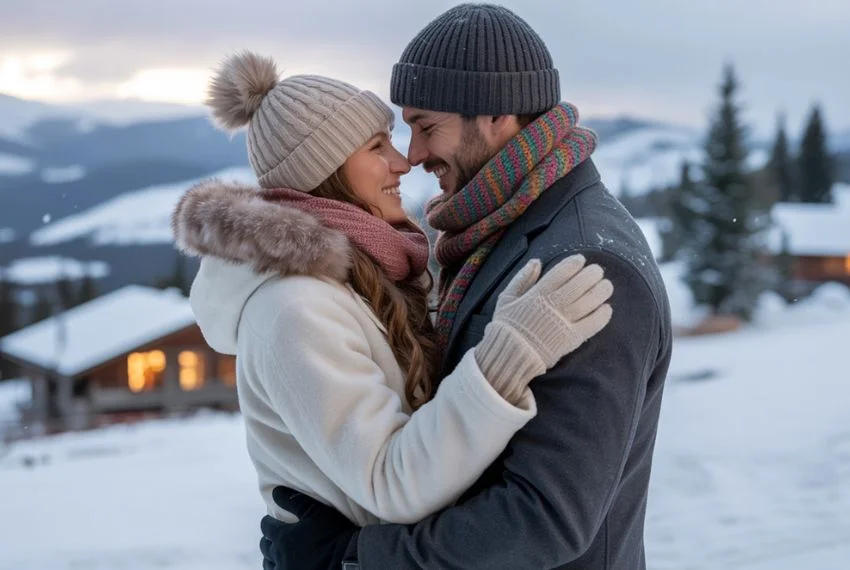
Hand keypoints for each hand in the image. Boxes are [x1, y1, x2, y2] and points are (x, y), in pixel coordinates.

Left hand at [259, 486, 357, 569]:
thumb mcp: (315, 511)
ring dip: (270, 557)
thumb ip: (294, 501)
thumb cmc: (332, 534)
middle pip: (265, 547)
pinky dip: (278, 568)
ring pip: (269, 564)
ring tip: (276, 555)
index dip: (268, 522)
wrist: (347, 561)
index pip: (267, 527)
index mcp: (283, 537)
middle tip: (273, 536)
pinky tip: (284, 566)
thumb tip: (276, 491)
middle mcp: (280, 556)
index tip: (270, 519)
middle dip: (268, 539)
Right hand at [475, 255, 613, 403]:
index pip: (562, 272)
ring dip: (602, 291)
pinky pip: (593, 324)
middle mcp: (554, 305)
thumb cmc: (507, 326)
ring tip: (606, 285)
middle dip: (592, 274)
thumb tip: (536, 262)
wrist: (509, 355)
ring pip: (590, 301)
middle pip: (580, 284)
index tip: (580, 260)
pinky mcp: (572, 338)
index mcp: (538, 294)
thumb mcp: (506, 298)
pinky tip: (607, 308)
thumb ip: (522, 279)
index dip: (574, 263)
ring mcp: (565, 322)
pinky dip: (603, 315)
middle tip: (597, 271)